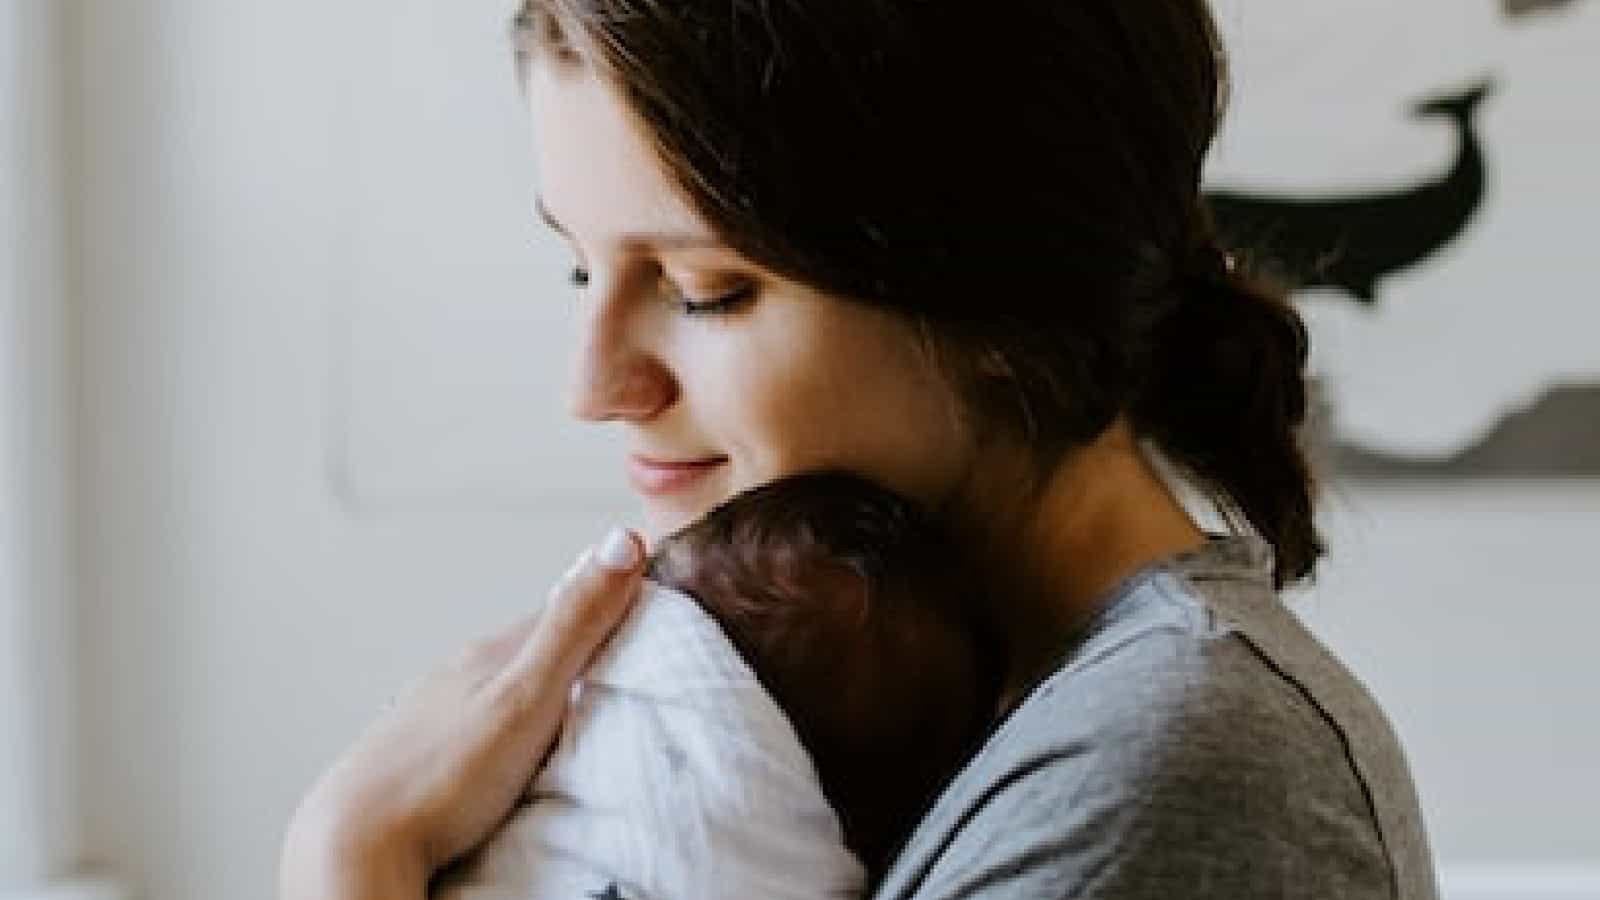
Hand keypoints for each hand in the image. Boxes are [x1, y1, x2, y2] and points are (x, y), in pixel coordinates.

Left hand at [280, 528, 645, 899]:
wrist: (353, 845)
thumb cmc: (441, 778)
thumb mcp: (525, 696)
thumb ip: (573, 625)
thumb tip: (620, 541)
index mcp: (488, 654)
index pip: (563, 609)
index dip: (608, 606)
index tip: (650, 613)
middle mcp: (458, 675)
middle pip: (533, 649)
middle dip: (577, 651)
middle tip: (624, 667)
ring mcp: (436, 714)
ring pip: (503, 687)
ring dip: (542, 692)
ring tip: (576, 712)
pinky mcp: (424, 756)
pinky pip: (480, 726)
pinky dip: (509, 729)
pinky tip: (514, 752)